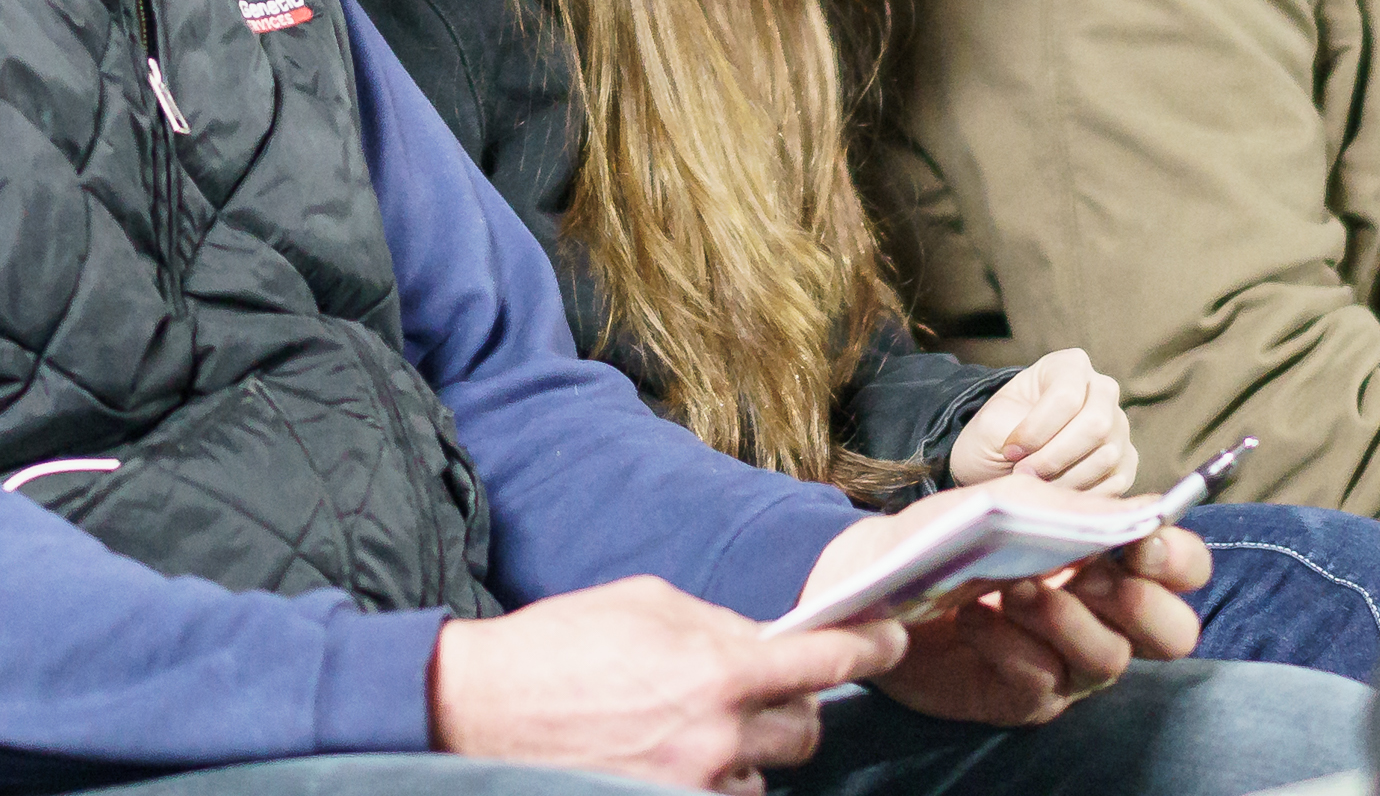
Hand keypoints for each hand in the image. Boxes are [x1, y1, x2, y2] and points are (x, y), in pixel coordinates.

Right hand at [431, 575, 906, 792]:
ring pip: (764, 772)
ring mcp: (697, 784)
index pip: (824, 660)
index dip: (869, 648)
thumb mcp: (649, 602)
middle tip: (760, 688)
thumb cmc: (564, 643)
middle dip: (796, 705)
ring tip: (690, 723)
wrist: (488, 708)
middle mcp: (720, 735)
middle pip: (807, 728)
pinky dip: (714, 779)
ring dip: (748, 749)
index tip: (891, 639)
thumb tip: (769, 639)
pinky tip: (673, 753)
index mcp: (720, 667)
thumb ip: (721, 625)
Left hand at [801, 479, 1207, 728]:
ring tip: (1015, 589)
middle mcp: (1103, 617)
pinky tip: (973, 620)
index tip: (1141, 541)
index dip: (1177, 557)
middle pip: (1173, 631)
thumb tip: (1140, 513)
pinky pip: (1041, 683)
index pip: (1180, 567)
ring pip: (1109, 660)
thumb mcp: (1003, 502)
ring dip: (1066, 620)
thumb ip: (1067, 507)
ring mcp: (1067, 663)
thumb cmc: (949, 532)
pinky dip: (1008, 646)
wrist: (875, 577)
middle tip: (1092, 576)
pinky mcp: (1024, 697)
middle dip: (1141, 603)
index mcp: (1109, 559)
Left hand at [947, 351, 1134, 491]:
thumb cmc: (999, 431)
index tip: (1010, 450)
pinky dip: (1081, 494)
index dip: (1036, 430)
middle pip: (1095, 425)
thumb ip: (1016, 432)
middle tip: (1024, 472)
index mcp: (1069, 365)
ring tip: (1035, 483)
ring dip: (1065, 479)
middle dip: (1054, 457)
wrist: (1006, 457)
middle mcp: (1103, 391)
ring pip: (1106, 456)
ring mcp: (1119, 427)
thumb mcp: (993, 421)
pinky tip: (1055, 492)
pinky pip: (1114, 483)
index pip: (1066, 396)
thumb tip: (1044, 462)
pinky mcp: (1126, 462)